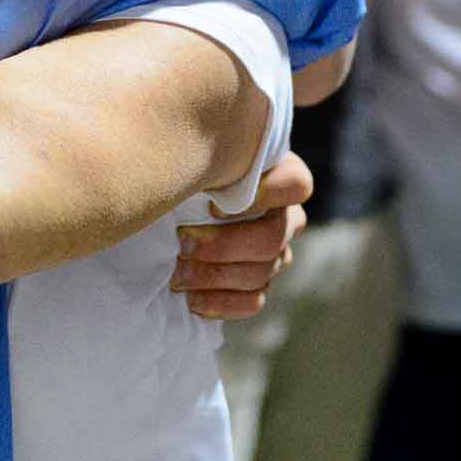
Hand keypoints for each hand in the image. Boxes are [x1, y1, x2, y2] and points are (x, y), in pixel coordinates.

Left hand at [170, 151, 312, 319]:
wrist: (165, 210)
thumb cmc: (178, 171)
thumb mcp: (190, 158)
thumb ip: (204, 162)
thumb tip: (203, 171)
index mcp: (275, 175)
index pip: (296, 184)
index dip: (263, 196)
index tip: (214, 205)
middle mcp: (283, 216)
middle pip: (271, 238)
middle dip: (222, 245)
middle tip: (181, 243)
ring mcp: (276, 253)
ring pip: (261, 272)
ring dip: (213, 275)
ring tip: (176, 273)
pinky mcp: (259, 284)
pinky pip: (253, 301)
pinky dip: (220, 302)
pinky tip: (191, 299)